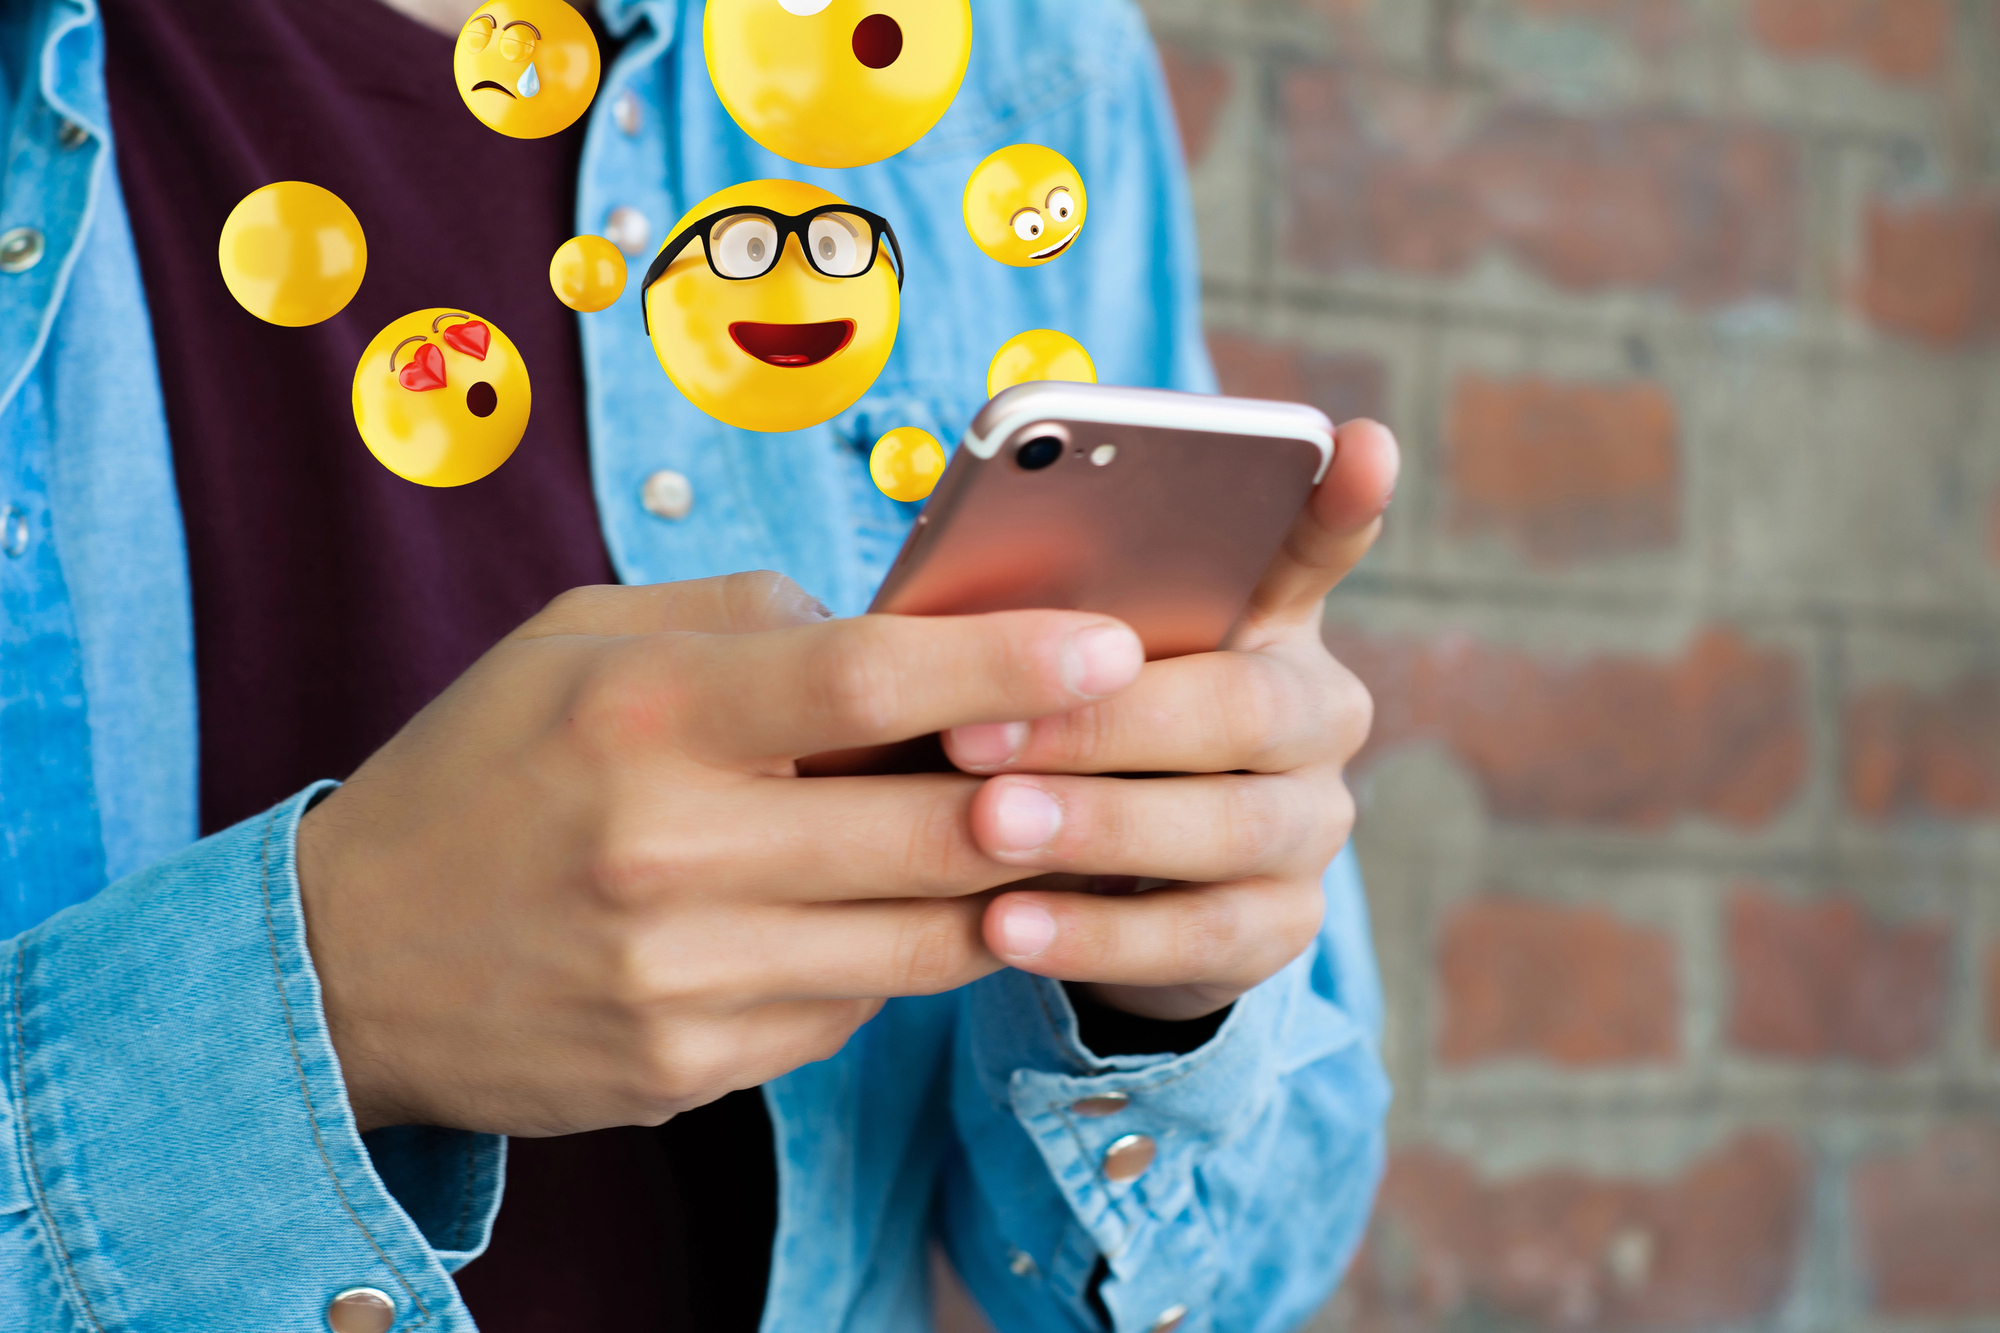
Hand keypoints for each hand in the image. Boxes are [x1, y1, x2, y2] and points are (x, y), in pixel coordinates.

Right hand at [296, 572, 1146, 1135]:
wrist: (344, 964)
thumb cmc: (486, 771)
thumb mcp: (581, 641)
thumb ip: (748, 617)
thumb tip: (903, 635)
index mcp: (642, 714)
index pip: (868, 679)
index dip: (1010, 661)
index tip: (1114, 646)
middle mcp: (666, 851)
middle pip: (932, 828)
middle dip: (1048, 792)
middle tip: (1116, 756)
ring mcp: (681, 978)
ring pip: (922, 938)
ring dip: (1000, 885)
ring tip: (1032, 832)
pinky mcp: (687, 1068)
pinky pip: (855, 1007)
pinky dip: (895, 954)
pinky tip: (883, 911)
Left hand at [941, 419, 1399, 1021]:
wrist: (1100, 886)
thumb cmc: (1062, 730)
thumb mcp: (1048, 664)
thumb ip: (1038, 620)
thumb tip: (941, 602)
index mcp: (1267, 617)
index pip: (1319, 544)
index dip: (1341, 500)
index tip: (1358, 445)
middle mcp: (1315, 712)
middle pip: (1244, 707)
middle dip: (1105, 720)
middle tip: (976, 730)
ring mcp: (1311, 823)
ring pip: (1228, 826)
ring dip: (1096, 826)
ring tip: (986, 827)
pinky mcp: (1281, 926)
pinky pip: (1200, 937)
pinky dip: (1096, 936)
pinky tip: (1006, 928)